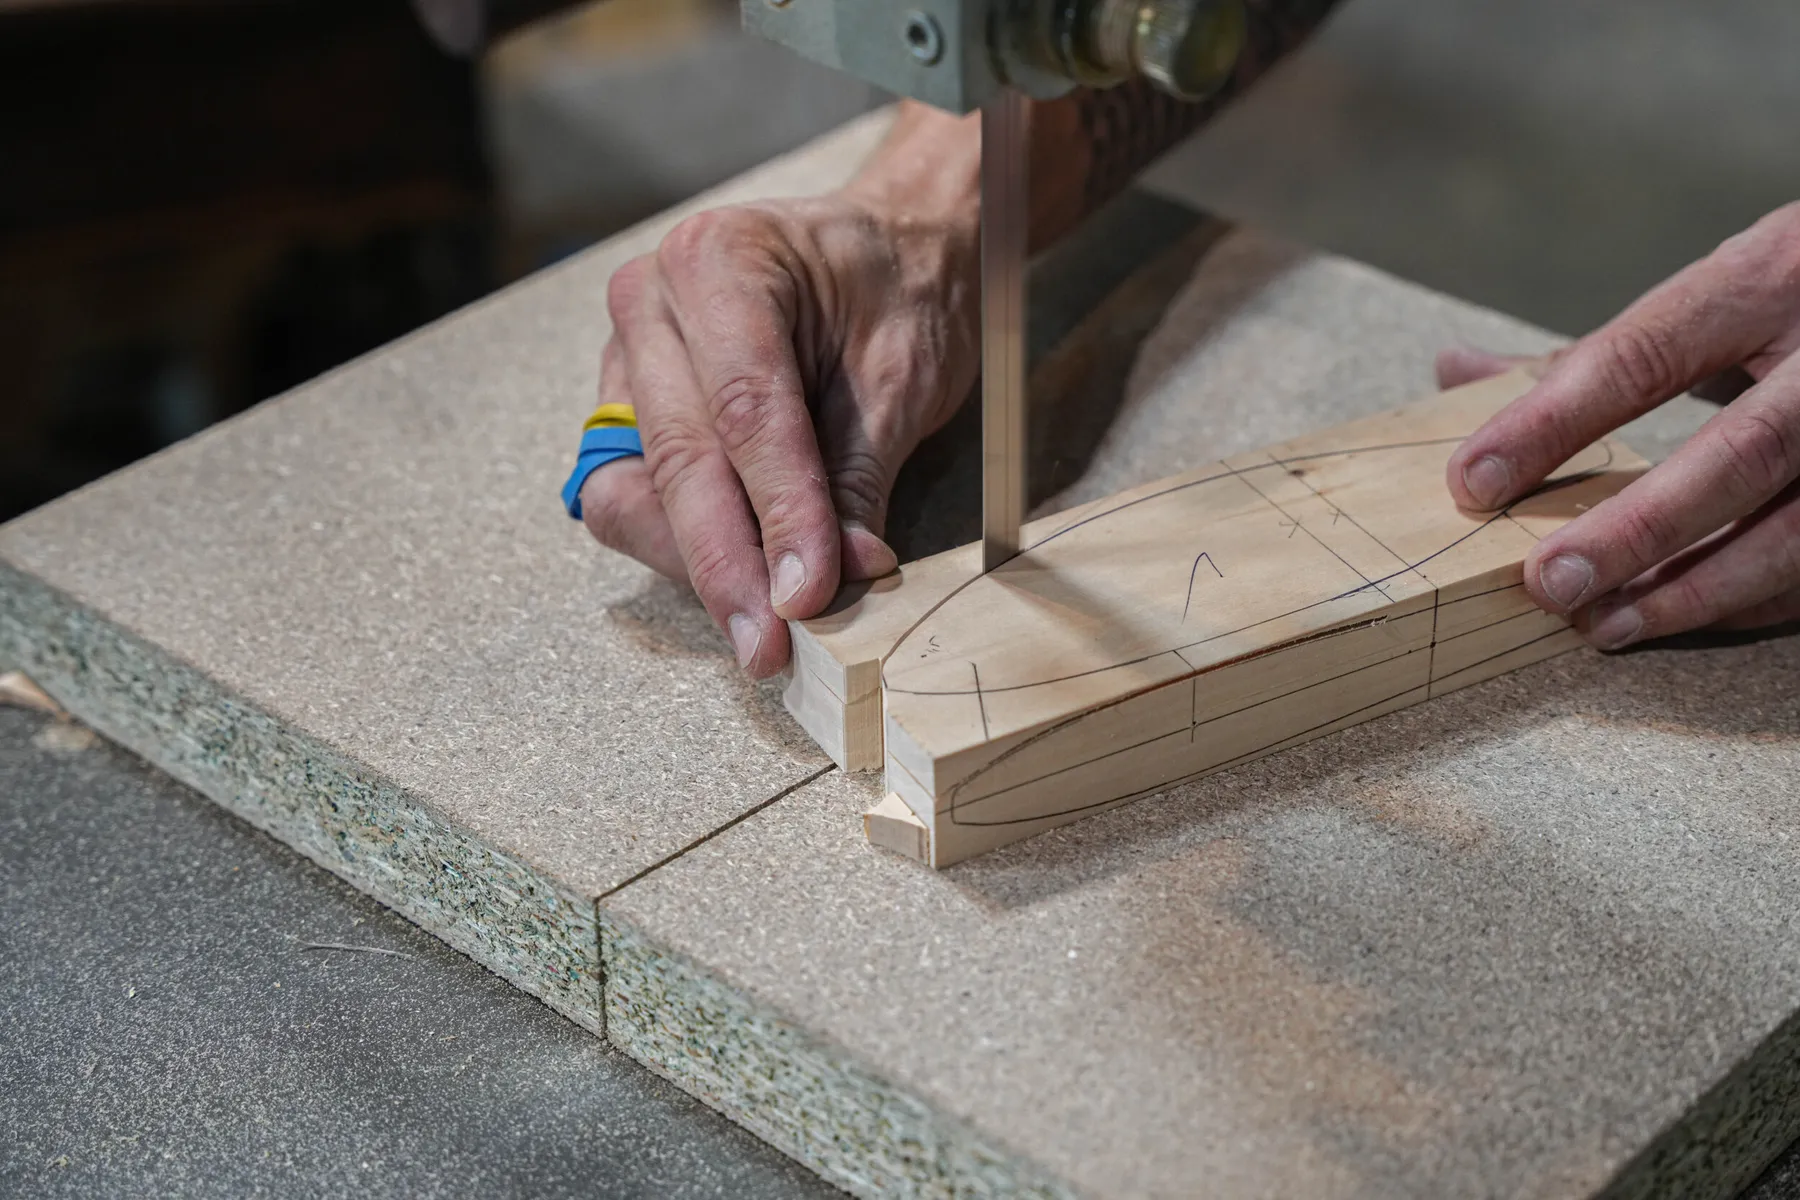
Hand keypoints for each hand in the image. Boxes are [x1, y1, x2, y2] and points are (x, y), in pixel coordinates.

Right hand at [581, 107, 981, 676]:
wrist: (889, 256)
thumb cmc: (898, 294)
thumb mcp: (902, 379)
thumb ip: (856, 481)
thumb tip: (832, 583)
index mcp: (721, 259)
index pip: (743, 410)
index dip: (777, 515)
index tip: (807, 596)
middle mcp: (654, 302)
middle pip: (675, 460)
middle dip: (725, 565)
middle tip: (771, 643)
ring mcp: (627, 359)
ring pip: (633, 493)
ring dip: (695, 565)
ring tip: (764, 620)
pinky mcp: (626, 414)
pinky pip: (633, 499)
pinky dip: (685, 548)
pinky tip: (743, 577)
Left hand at [1441, 202, 1799, 647]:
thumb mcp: (1722, 288)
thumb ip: (1598, 347)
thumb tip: (1457, 373)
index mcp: (1773, 276)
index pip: (1648, 352)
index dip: (1555, 420)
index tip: (1473, 480)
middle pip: (1742, 451)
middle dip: (1640, 527)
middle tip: (1546, 582)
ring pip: (1799, 528)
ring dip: (1697, 588)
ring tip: (1600, 625)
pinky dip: (1752, 600)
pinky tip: (1680, 617)